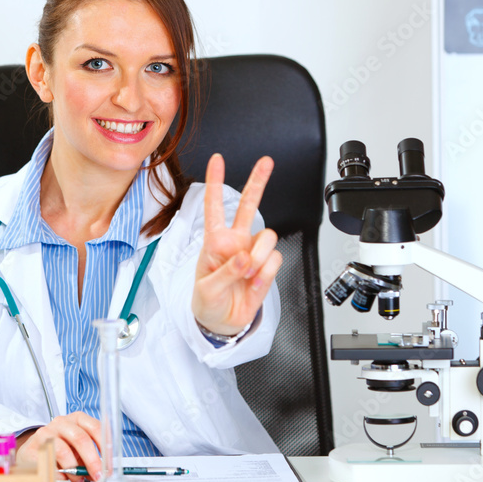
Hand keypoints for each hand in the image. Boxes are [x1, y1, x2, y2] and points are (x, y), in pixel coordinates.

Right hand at [14, 412, 101, 481]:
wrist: (33, 453)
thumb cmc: (60, 451)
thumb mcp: (79, 452)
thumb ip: (92, 461)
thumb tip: (104, 477)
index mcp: (78, 420)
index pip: (96, 427)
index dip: (106, 448)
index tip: (110, 465)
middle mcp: (62, 422)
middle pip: (81, 439)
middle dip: (93, 461)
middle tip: (98, 477)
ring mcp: (46, 432)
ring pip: (64, 451)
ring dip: (75, 470)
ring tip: (78, 480)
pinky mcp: (34, 446)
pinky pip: (49, 463)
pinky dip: (59, 474)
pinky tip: (62, 477)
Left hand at [192, 154, 282, 335]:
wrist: (222, 321)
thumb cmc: (208, 301)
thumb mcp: (207, 289)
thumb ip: (225, 272)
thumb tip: (244, 259)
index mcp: (215, 241)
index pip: (214, 207)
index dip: (216, 182)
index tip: (217, 160)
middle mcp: (236, 241)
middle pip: (249, 205)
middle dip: (258, 181)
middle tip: (266, 161)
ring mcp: (253, 252)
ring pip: (268, 237)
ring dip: (259, 257)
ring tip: (246, 274)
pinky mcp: (266, 266)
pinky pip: (275, 260)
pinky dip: (265, 273)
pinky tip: (254, 281)